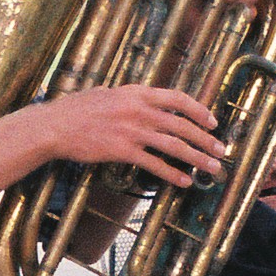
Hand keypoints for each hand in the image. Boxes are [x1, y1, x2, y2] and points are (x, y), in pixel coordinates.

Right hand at [24, 85, 226, 187]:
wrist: (55, 125)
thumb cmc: (77, 109)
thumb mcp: (107, 93)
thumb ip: (130, 98)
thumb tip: (147, 103)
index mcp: (137, 92)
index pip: (178, 99)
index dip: (199, 111)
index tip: (212, 121)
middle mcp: (139, 110)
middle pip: (182, 125)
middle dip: (205, 139)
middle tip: (220, 151)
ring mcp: (132, 131)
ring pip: (174, 146)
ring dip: (197, 158)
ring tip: (212, 168)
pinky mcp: (122, 151)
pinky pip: (154, 164)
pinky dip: (172, 174)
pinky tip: (183, 182)